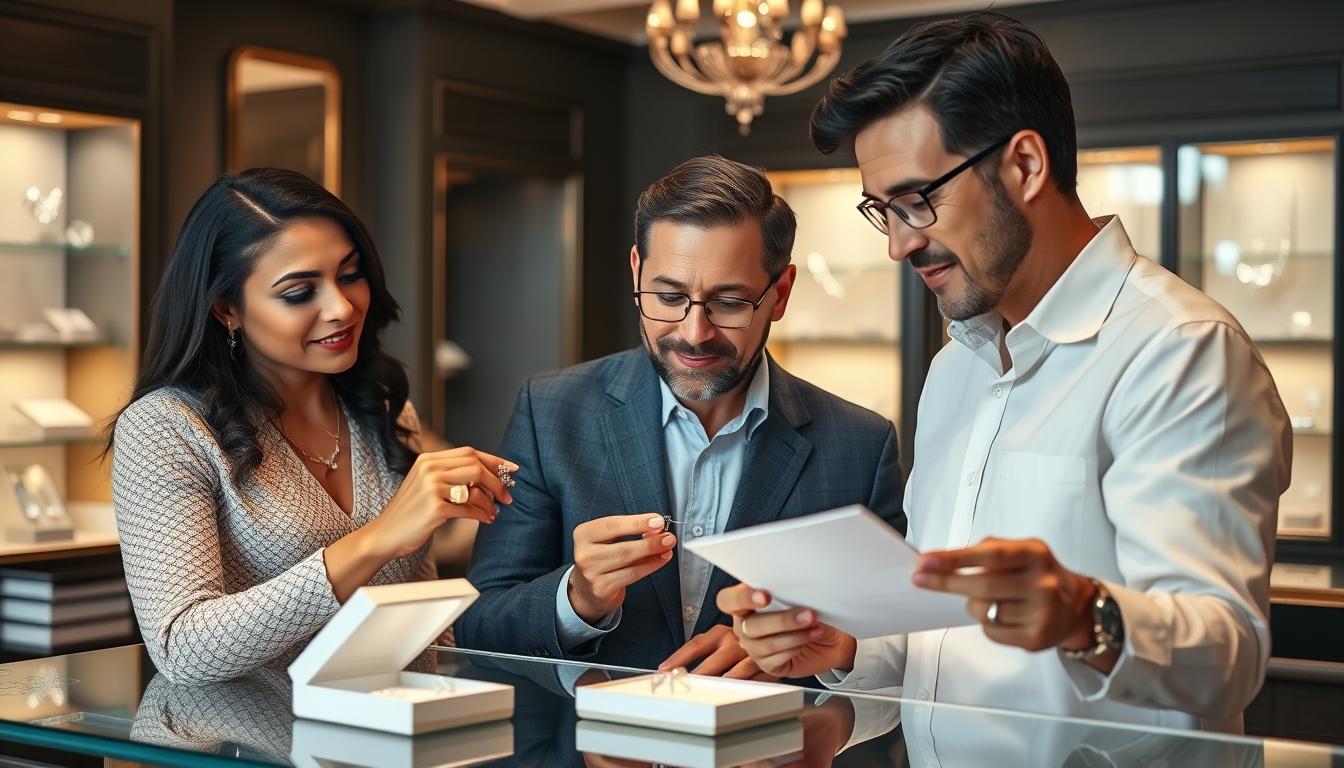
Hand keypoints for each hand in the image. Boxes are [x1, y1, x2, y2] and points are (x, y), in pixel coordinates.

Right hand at [367, 447, 518, 559]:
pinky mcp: (434, 508)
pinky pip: (469, 509)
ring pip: (475, 488)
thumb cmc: (411, 512)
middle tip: (507, 495)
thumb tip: (490, 476)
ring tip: (494, 512)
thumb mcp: (426, 484)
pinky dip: (481, 515)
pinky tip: (486, 520)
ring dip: (490, 502)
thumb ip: (451, 475)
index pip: (470, 453)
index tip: (512, 469)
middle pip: (476, 466)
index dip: (494, 460)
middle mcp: (429, 469)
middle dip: (497, 481)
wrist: (385, 534)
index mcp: (428, 460)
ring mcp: (431, 487)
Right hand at [568, 513, 675, 623]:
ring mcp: (591, 573)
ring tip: (667, 547)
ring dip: (652, 553)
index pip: (612, 525)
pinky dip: (650, 566)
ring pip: (628, 561)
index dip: (637, 522)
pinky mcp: (601, 589)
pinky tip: (660, 559)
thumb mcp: (608, 540)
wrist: (587, 590)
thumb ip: (630, 532)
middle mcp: (584, 553)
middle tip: (668, 537)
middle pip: (622, 546)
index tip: (657, 521)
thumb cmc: (601, 558)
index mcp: (584, 534)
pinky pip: (631, 575)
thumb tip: (656, 530)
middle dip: (650, 541)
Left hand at [659, 624, 777, 679]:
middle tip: (688, 684)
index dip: (680, 657)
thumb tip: (673, 670)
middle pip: (716, 658)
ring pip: (739, 668)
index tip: (663, 669)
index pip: (696, 645)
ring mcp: (754, 651)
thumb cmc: (741, 642)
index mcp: (720, 633)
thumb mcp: (722, 641)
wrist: (779, 632)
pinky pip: (759, 677)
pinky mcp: (770, 664)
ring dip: (727, 680)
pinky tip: (740, 694)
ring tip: (715, 690)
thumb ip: (704, 653)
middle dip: (702, 673)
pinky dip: (749, 685)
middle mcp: (736, 639)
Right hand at [717, 585, 856, 679]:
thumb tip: (786, 586)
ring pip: (765, 644)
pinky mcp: (768, 665)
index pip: (727, 600)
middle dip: (782, 620)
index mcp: (745, 603)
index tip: (765, 596)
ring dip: (795, 635)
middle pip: (750, 626)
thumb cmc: (811, 609)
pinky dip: (796, 647)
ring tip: (814, 626)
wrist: (830, 633)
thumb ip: (784, 590)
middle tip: (807, 614)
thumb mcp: (798, 594)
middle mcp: (745, 626)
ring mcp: (754, 647)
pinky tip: (809, 638)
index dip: (742, 598)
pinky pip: (775, 660)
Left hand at [913, 536, 1097, 653]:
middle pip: (983, 586)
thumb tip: (939, 562)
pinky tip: (1003, 616)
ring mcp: (1042, 613)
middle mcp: (1043, 583)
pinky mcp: (1036, 638)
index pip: (991, 555)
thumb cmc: (1034, 574)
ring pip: (984, 611)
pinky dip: (987, 623)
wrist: (1075, 606)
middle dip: (946, 582)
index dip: (956, 558)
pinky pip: (992, 631)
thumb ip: (985, 551)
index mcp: (1035, 554)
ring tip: (990, 599)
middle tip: (920, 579)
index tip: (926, 561)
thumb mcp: (1019, 551)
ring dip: (974, 605)